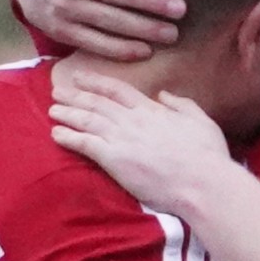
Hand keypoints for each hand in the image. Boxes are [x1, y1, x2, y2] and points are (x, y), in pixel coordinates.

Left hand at [50, 69, 233, 216]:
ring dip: (68, 113)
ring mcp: (122, 138)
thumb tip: (164, 95)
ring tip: (52, 109)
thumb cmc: (207, 156)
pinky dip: (69, 137)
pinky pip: (85, 144)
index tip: (82, 78)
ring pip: (87, 120)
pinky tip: (56, 133)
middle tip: (58, 90)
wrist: (202, 182)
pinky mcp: (114, 159)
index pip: (118, 91)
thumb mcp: (200, 120)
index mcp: (152, 110)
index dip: (98, 83)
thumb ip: (180, 104)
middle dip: (76, 95)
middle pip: (97, 103)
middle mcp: (133, 120)